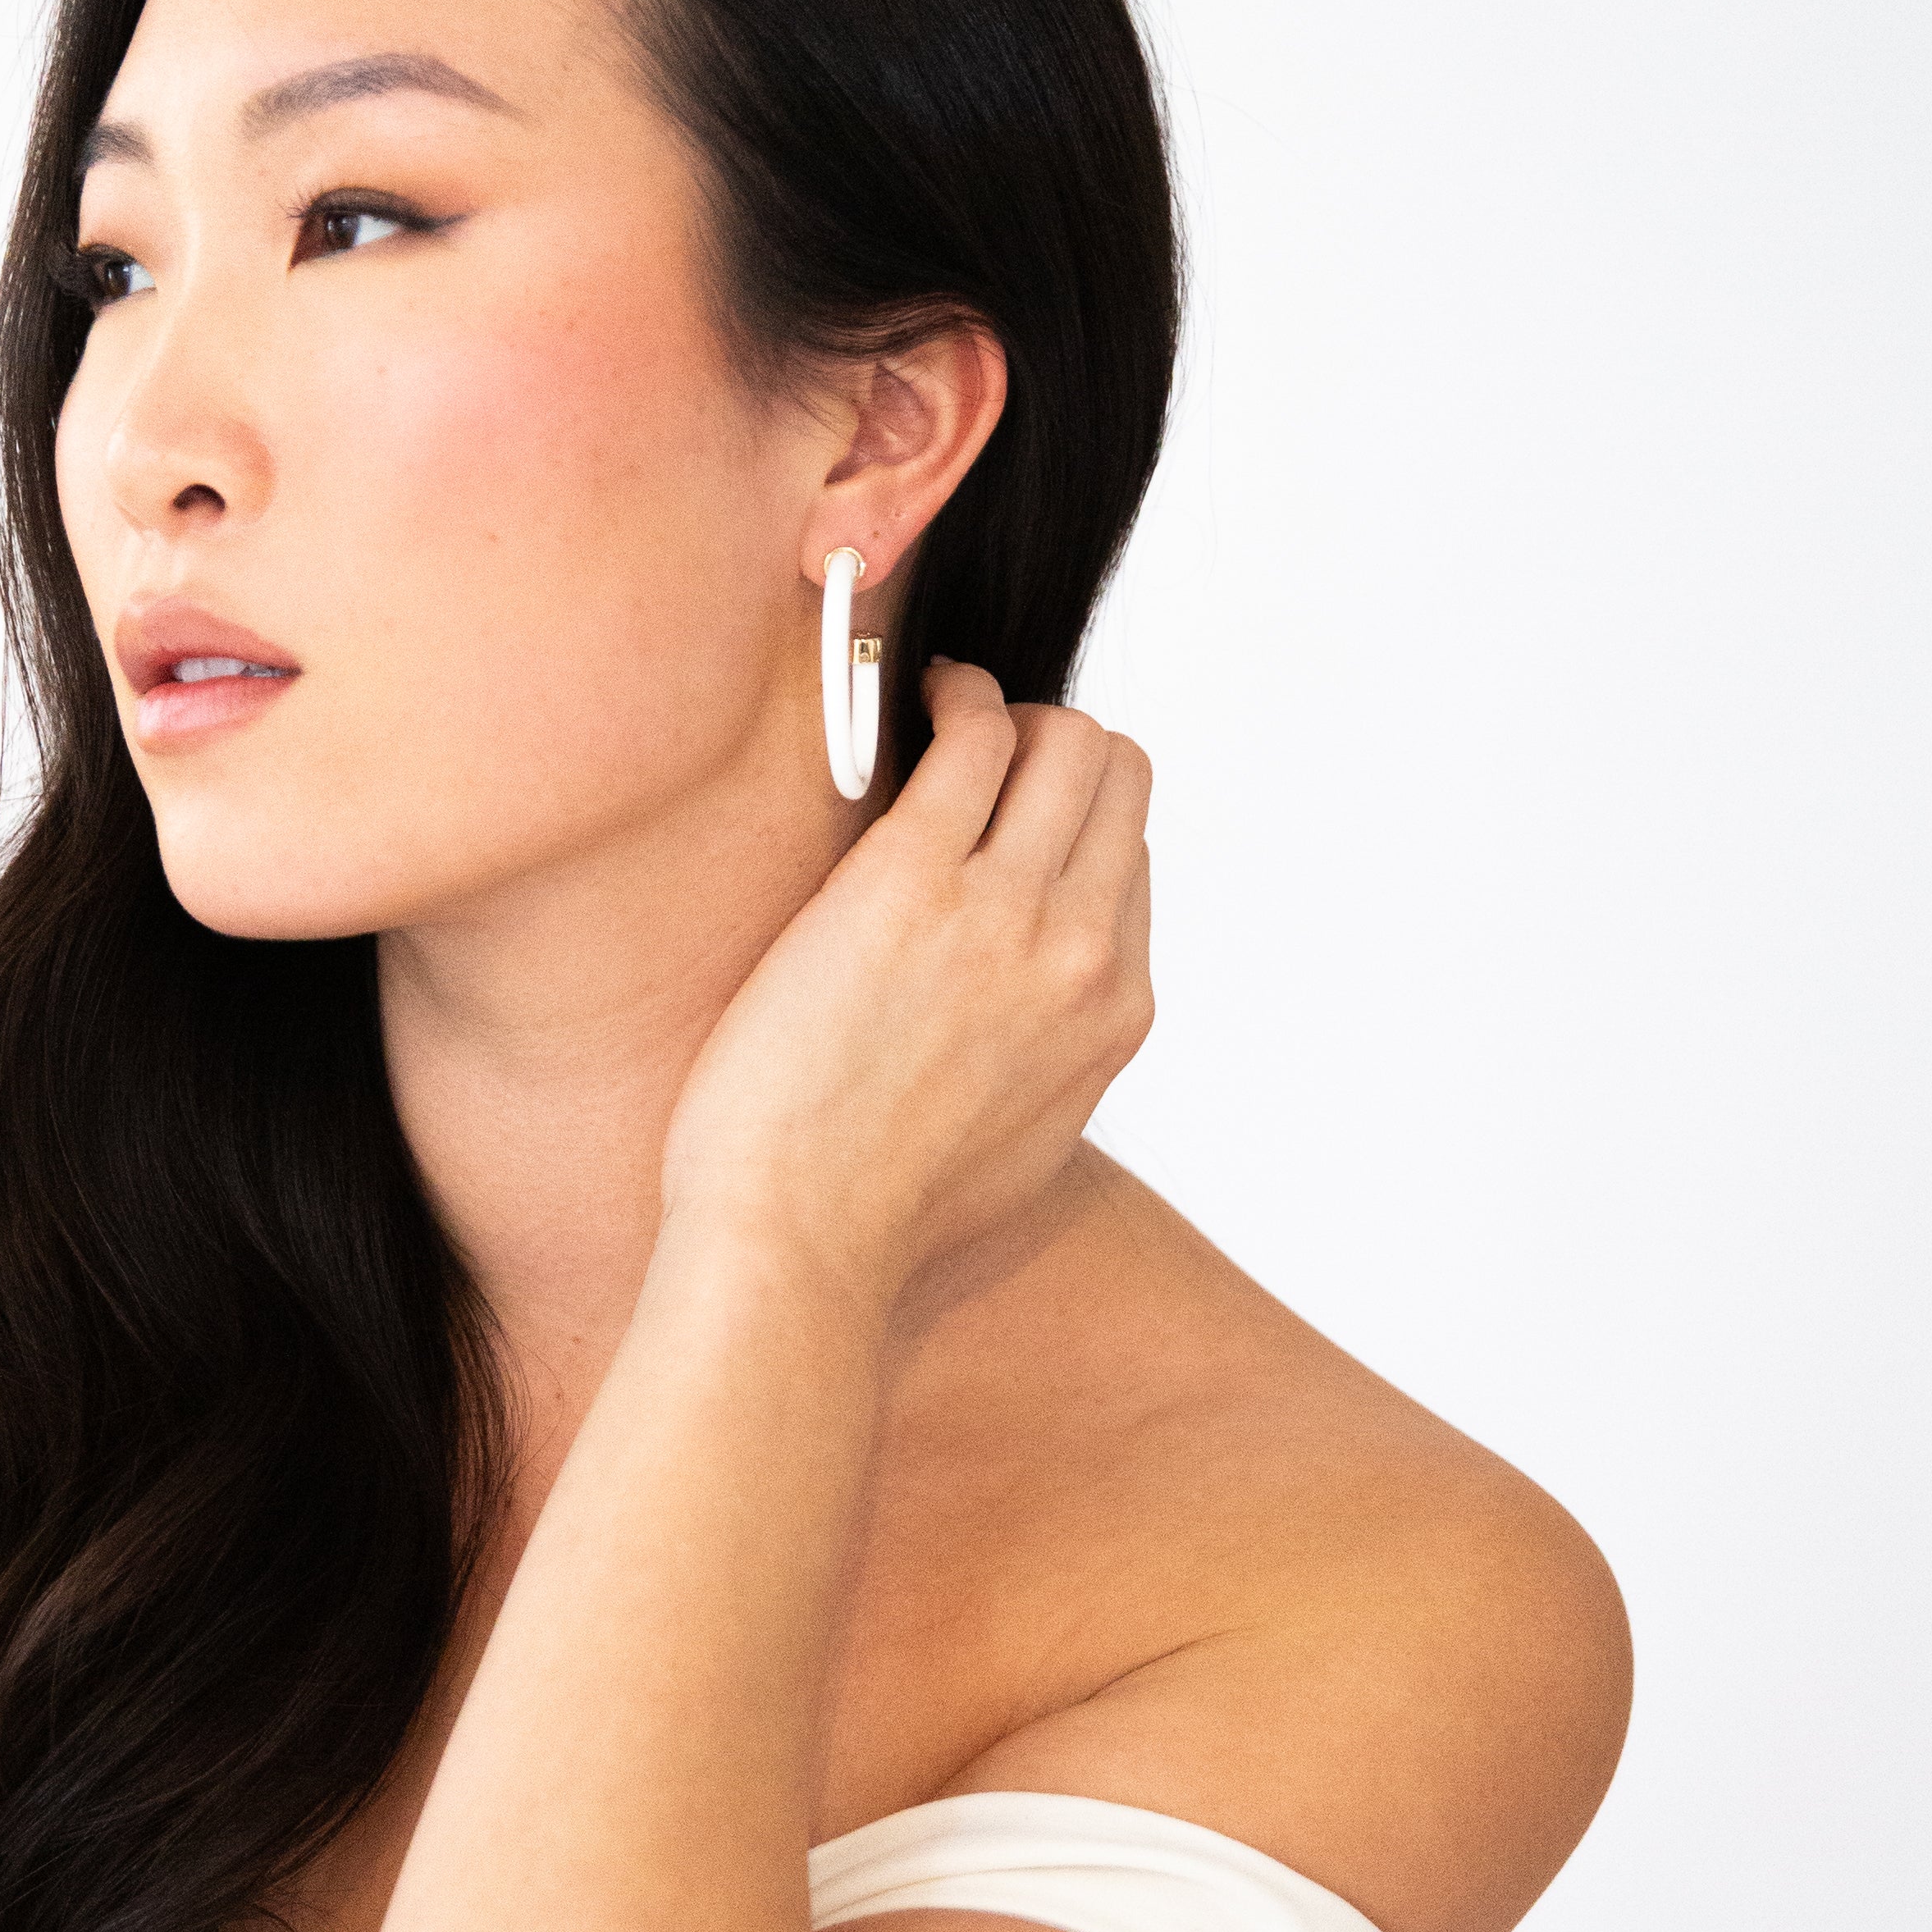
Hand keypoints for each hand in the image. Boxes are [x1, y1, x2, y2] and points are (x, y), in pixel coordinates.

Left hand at [658, 663, 1154, 1313]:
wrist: (800, 1239)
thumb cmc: (878, 1207)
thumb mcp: (1024, 1138)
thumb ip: (1054, 1051)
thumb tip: (1038, 1005)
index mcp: (1116, 1012)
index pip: (1131, 859)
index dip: (1071, 821)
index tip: (1013, 810)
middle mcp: (1087, 951)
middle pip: (1119, 781)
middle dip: (1056, 747)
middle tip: (984, 749)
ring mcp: (1009, 910)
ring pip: (1068, 740)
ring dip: (1012, 710)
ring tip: (948, 708)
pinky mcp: (915, 877)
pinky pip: (974, 734)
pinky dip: (956, 693)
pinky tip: (918, 693)